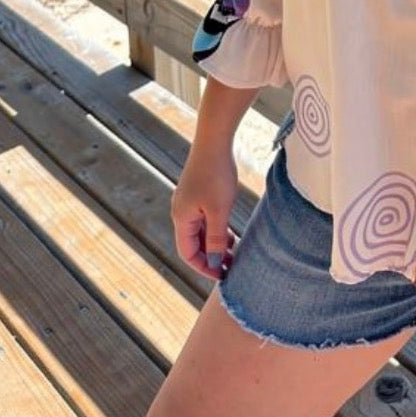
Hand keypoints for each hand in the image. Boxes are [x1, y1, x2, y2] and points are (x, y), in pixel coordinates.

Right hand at [171, 140, 238, 280]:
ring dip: (215, 243)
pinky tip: (230, 232)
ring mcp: (188, 201)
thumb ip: (216, 237)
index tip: (222, 275)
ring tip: (234, 251)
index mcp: (182, 218)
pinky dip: (215, 229)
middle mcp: (181, 211)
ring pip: (200, 231)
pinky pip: (204, 219)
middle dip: (211, 256)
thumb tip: (213, 261)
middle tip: (231, 266)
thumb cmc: (216, 175)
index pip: (188, 253)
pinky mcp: (197, 192)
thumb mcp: (219, 210)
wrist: (214, 141)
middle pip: (193, 243)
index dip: (204, 267)